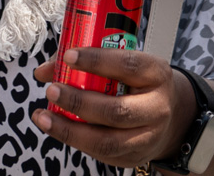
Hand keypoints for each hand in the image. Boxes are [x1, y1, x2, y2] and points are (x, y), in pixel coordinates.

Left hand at [30, 49, 192, 166]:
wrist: (168, 115)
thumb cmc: (139, 83)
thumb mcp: (124, 64)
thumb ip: (86, 63)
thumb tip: (45, 71)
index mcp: (156, 74)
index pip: (128, 65)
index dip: (97, 61)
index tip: (69, 56)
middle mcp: (156, 107)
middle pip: (117, 110)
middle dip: (79, 101)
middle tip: (52, 90)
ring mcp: (146, 137)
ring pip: (106, 140)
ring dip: (69, 129)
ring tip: (44, 116)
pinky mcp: (132, 157)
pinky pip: (100, 153)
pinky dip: (73, 140)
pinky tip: (55, 127)